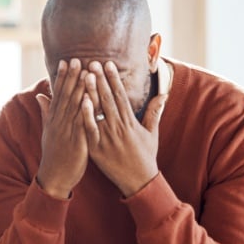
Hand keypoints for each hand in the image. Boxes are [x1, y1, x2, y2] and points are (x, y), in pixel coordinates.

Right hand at [35, 58, 89, 198]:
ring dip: (80, 89)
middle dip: (72, 78)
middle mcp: (59, 123)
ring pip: (74, 107)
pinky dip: (84, 110)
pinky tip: (88, 98)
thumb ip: (46, 112)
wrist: (54, 177)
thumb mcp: (48, 131)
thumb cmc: (54, 154)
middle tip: (77, 59)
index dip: (62, 77)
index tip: (66, 61)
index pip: (58, 94)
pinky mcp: (76, 142)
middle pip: (66, 96)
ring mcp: (67, 132)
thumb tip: (40, 95)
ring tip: (85, 72)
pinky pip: (82, 123)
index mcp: (53, 119)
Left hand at [82, 61, 167, 196]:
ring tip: (84, 75)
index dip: (114, 78)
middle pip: (108, 99)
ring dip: (91, 92)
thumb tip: (163, 94)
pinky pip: (90, 129)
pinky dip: (86, 115)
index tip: (108, 63)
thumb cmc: (145, 156)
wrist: (139, 181)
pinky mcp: (97, 149)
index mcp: (130, 122)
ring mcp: (107, 137)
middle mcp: (119, 127)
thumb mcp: (152, 133)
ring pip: (98, 111)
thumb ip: (154, 112)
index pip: (121, 95)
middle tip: (92, 62)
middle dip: (100, 79)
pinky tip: (80, 101)